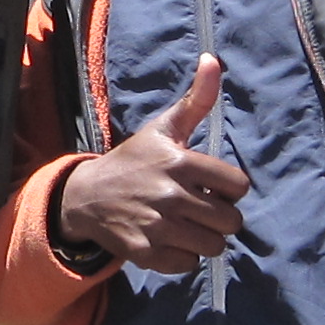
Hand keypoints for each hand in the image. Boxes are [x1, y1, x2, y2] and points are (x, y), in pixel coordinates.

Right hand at [53, 54, 248, 270]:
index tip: (210, 186)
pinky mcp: (146, 254)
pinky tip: (169, 240)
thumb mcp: (163, 129)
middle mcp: (170, 195)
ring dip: (204, 239)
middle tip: (199, 209)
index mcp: (180, 162)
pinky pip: (189, 265)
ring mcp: (157, 227)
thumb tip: (214, 59)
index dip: (228, 188)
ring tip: (187, 226)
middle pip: (231, 221)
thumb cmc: (134, 160)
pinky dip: (183, 257)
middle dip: (219, 216)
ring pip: (214, 246)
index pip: (238, 187)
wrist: (86, 196)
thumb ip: (195, 100)